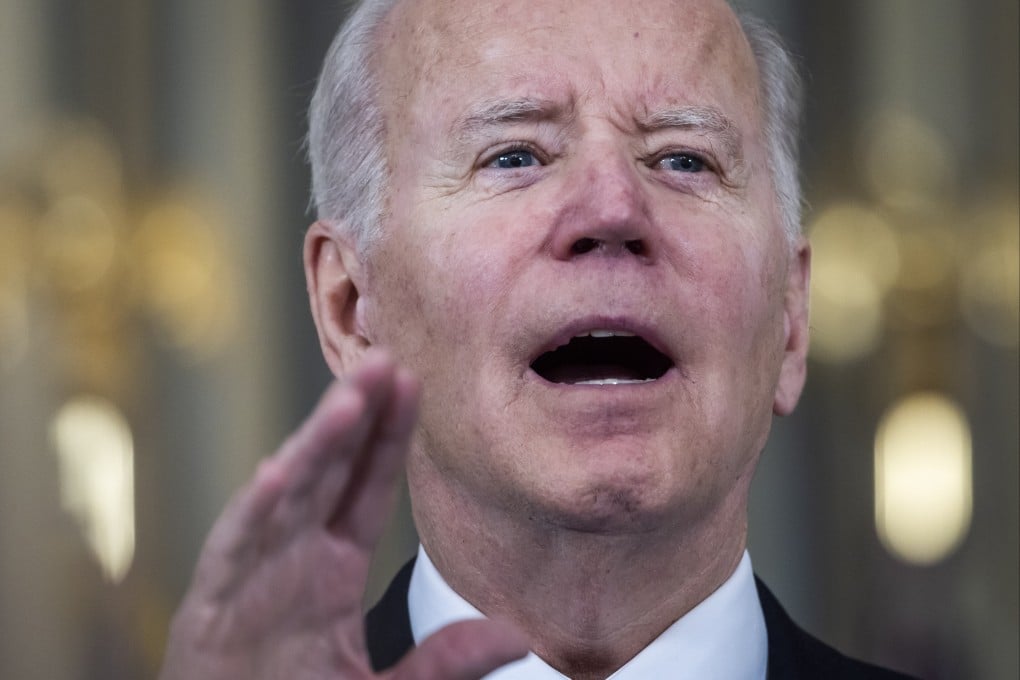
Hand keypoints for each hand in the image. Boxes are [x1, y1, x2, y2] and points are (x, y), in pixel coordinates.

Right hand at [159, 349, 527, 678]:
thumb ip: (443, 662)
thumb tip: (515, 636)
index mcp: (333, 567)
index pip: (366, 486)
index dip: (388, 436)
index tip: (412, 384)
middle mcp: (294, 556)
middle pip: (330, 471)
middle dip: (356, 416)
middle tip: (386, 360)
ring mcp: (254, 572)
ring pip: (286, 493)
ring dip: (316, 446)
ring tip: (349, 400)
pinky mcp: (213, 602)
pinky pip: (235, 547)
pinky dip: (254, 510)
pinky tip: (277, 471)